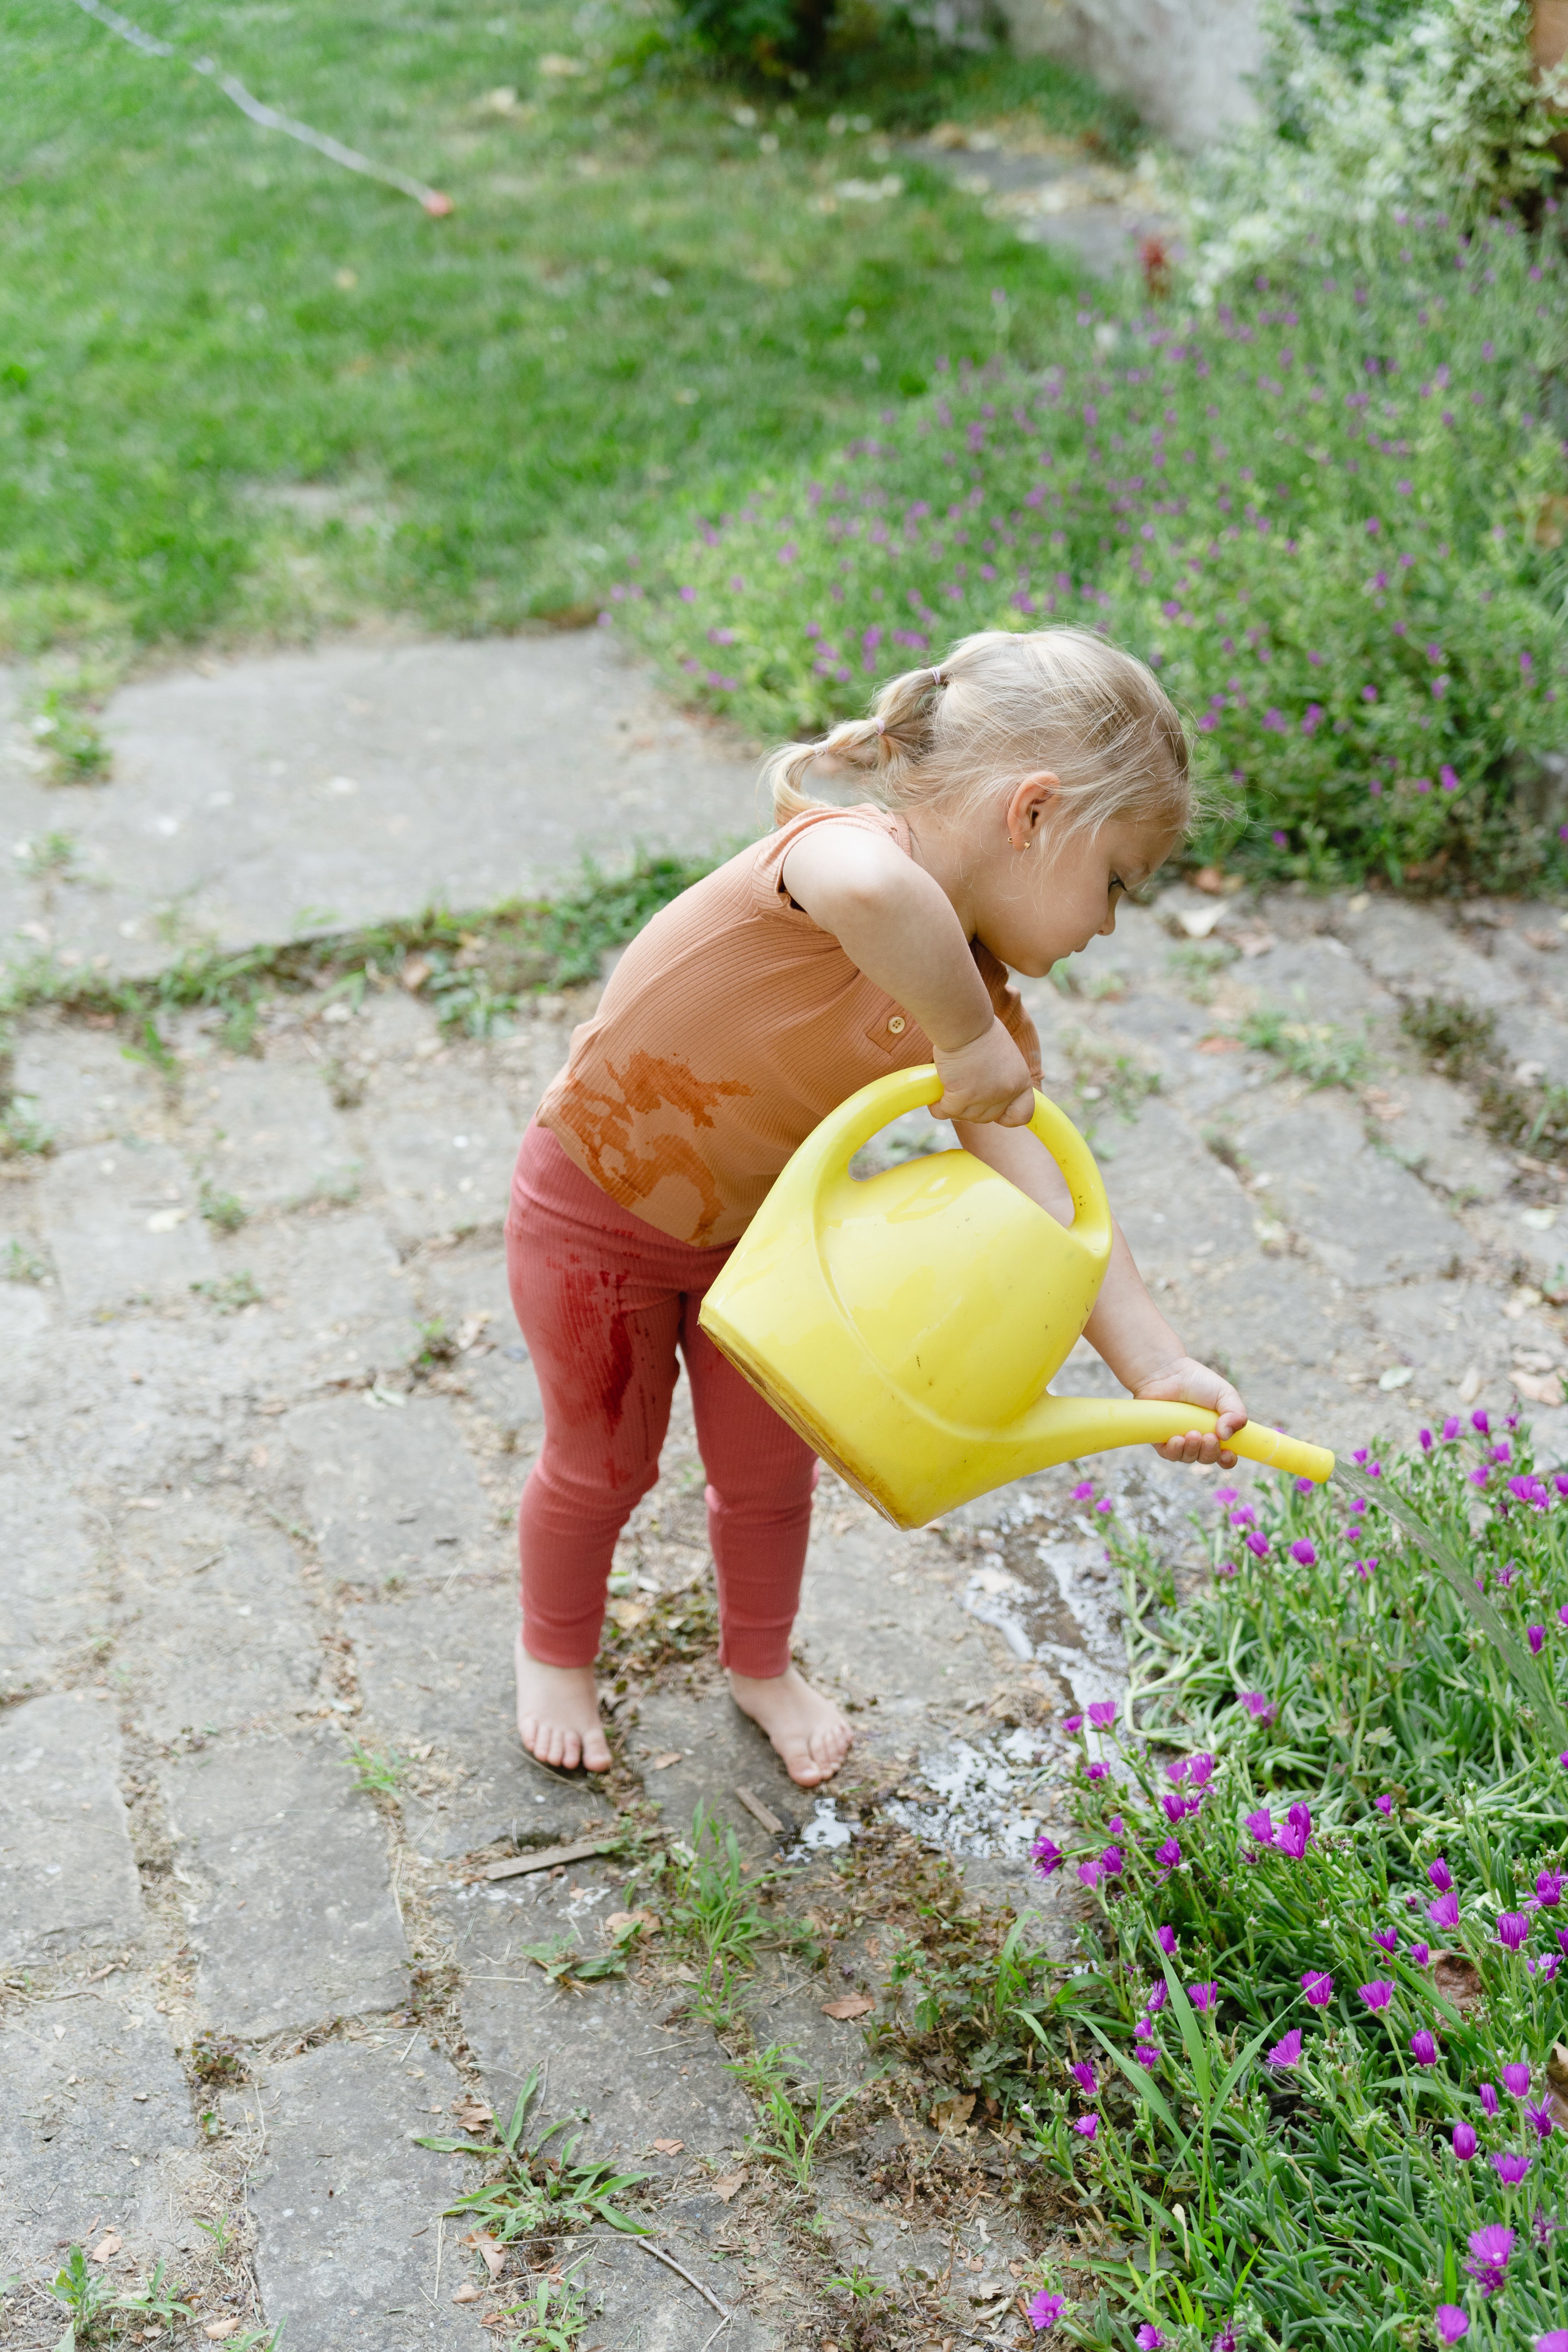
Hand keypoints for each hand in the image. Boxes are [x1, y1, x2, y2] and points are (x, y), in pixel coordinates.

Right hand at [931, 1018, 1034, 1125]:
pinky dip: (938, 1108)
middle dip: (973, 1108)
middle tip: (961, 1090)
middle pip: (987, 1117)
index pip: (1022, 1115)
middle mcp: (1006, 1092)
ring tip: (947, 1091)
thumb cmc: (980, 1030)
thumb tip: (986, 1087)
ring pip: (965, 1116)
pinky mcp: (962, 1096)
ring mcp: (984, 1097)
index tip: (994, 1107)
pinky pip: (946, 1112)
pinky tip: (935, 1099)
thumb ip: (1001, 1075)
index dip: (1006, 1115)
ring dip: (955, 1107)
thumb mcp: (1004, 1055)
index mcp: (1020, 1081)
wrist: (965, 1022)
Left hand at [1132, 1355, 1246, 1466]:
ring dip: (1193, 1450)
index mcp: (1217, 1431)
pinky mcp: (1160, 1438)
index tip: (1228, 1454)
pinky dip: (1174, 1450)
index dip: (1228, 1459)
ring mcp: (1179, 1440)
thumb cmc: (1197, 1381)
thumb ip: (1236, 1414)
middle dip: (1210, 1452)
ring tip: (1192, 1434)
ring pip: (1188, 1458)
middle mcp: (1199, 1439)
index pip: (1225, 1456)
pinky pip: (1168, 1454)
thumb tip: (1226, 1435)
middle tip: (1209, 1437)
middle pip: (1207, 1458)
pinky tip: (1177, 1438)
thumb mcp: (1225, 1394)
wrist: (1167, 1371)